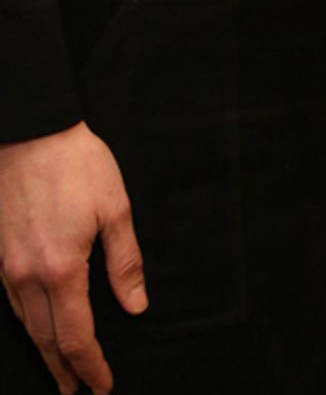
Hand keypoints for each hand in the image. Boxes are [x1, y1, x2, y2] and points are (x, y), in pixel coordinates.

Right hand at [0, 122, 146, 394]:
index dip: (91, 366)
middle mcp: (28, 277)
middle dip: (64, 370)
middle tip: (78, 390)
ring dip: (44, 350)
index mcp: (62, 270)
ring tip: (60, 368)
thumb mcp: (115, 208)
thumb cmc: (77, 164)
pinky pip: (12, 302)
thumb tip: (136, 305)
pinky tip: (37, 324)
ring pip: (25, 324)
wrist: (30, 132)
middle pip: (46, 340)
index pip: (76, 337)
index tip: (102, 386)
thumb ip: (125, 262)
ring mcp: (7, 267)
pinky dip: (28, 322)